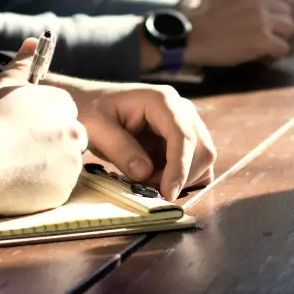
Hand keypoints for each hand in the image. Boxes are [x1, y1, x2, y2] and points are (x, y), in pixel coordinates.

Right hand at [0, 38, 87, 215]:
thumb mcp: (1, 86)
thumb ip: (22, 64)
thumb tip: (33, 41)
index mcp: (61, 103)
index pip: (62, 113)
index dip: (41, 123)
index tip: (21, 131)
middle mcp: (73, 130)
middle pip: (69, 138)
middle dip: (50, 145)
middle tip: (18, 151)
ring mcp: (71, 162)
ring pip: (64, 165)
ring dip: (47, 167)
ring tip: (14, 167)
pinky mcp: (63, 190)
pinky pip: (57, 189)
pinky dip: (42, 189)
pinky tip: (17, 184)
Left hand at [65, 83, 216, 200]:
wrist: (91, 104)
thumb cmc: (91, 110)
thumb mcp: (96, 128)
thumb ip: (120, 149)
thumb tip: (145, 173)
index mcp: (162, 100)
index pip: (183, 136)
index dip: (179, 167)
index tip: (167, 193)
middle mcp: (181, 109)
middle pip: (202, 148)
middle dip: (181, 176)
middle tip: (150, 189)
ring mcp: (185, 123)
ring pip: (203, 158)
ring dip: (182, 178)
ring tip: (149, 181)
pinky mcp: (183, 139)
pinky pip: (196, 163)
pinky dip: (183, 178)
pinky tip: (158, 179)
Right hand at [183, 0, 293, 65]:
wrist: (188, 37)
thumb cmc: (204, 19)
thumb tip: (270, 1)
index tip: (276, 8)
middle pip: (289, 8)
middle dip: (284, 21)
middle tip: (275, 32)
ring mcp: (260, 18)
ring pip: (291, 27)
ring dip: (282, 38)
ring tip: (269, 44)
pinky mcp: (261, 39)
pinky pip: (283, 47)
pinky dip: (276, 54)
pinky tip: (264, 55)